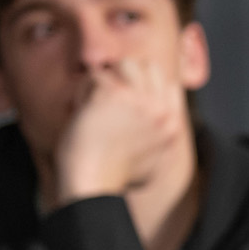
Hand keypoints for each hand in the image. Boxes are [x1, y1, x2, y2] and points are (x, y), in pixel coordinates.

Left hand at [52, 55, 185, 202]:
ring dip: (105, 79)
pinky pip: (95, 76)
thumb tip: (158, 124)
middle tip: (107, 98)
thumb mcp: (151, 162)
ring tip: (93, 102)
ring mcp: (139, 100)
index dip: (143, 84)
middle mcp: (160, 110)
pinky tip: (78, 110)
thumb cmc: (113, 178)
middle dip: (125, 77)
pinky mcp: (113, 94)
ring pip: (124, 64)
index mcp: (171, 125)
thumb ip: (157, 139)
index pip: (167, 83)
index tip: (123, 96)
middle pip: (148, 68)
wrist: (92, 185)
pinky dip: (82, 92)